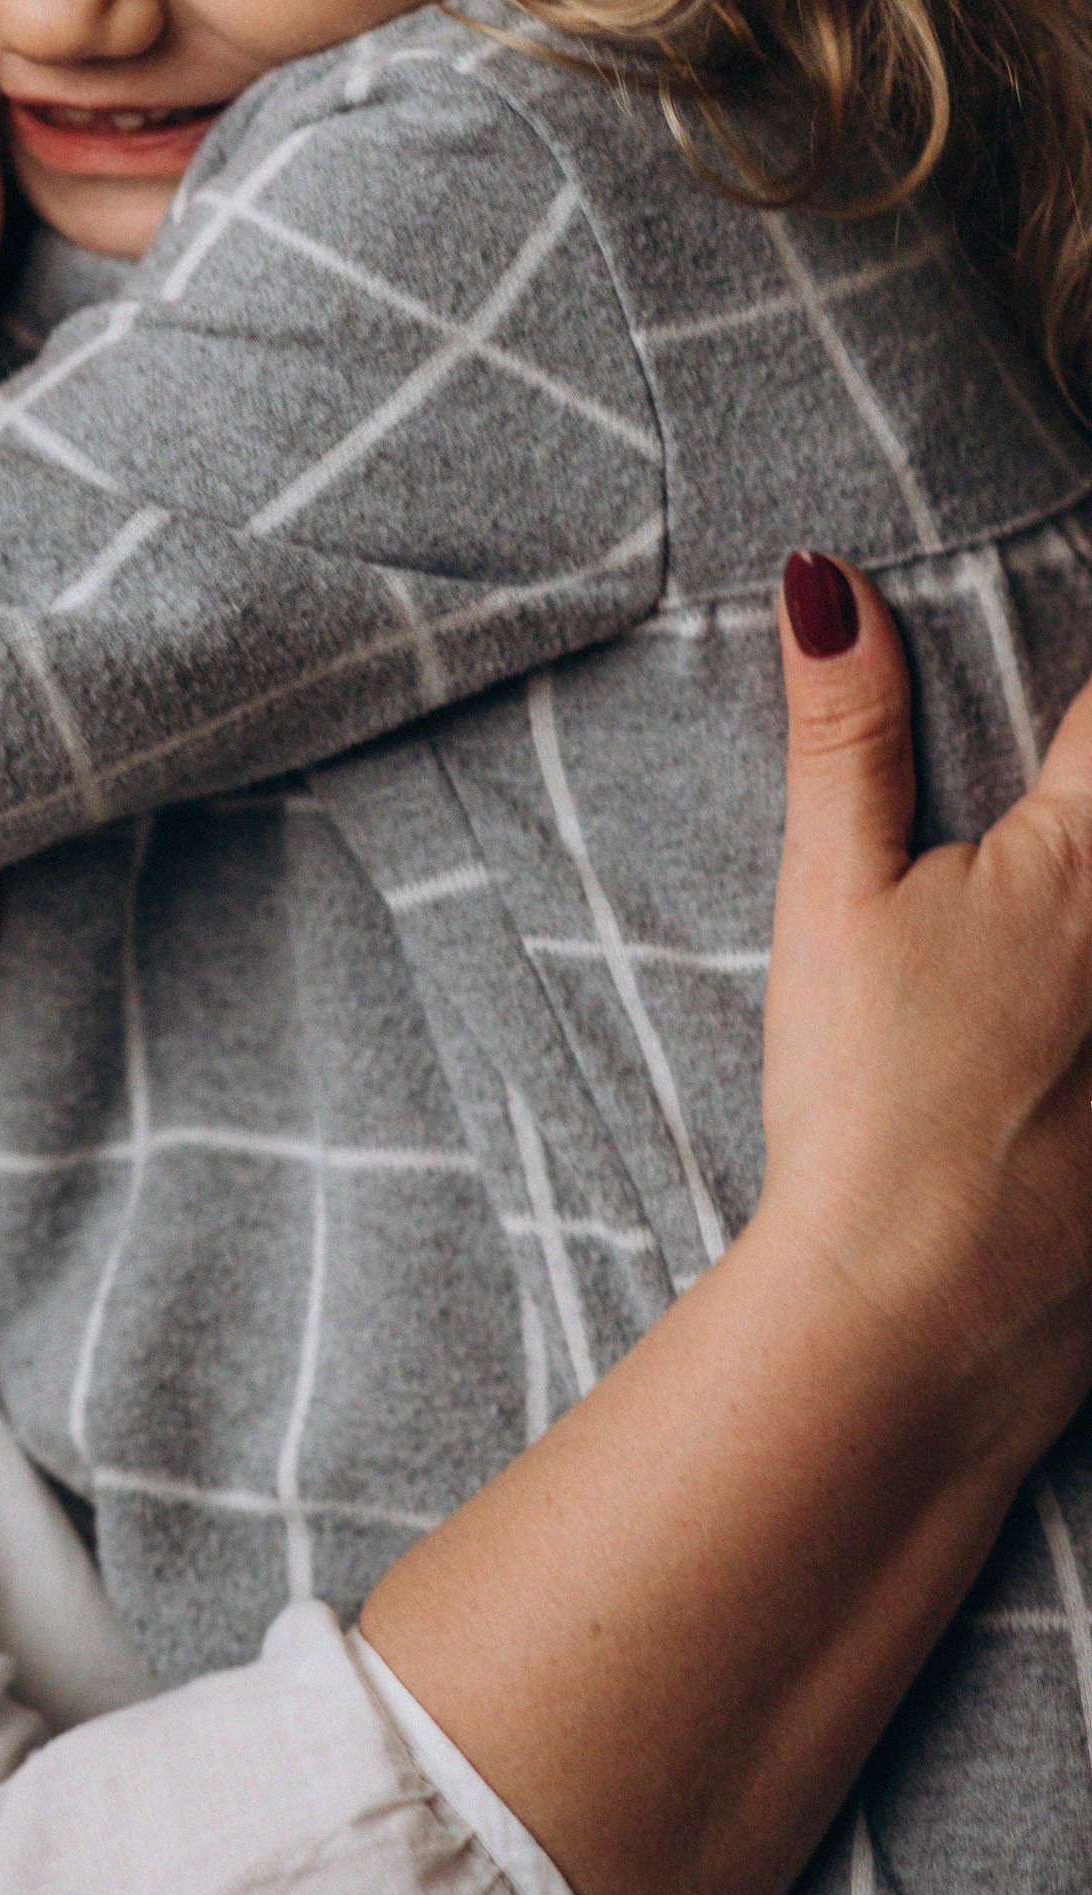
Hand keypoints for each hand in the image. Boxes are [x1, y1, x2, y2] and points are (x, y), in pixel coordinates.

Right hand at [762, 550, 1091, 1467]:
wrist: (917, 1316)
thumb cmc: (867, 1100)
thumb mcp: (834, 896)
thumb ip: (847, 731)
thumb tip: (828, 579)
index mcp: (1086, 863)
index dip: (1083, 696)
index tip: (1056, 710)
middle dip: (1079, 806)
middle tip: (1042, 824)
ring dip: (1076, 942)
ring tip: (1024, 975)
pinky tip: (1061, 1064)